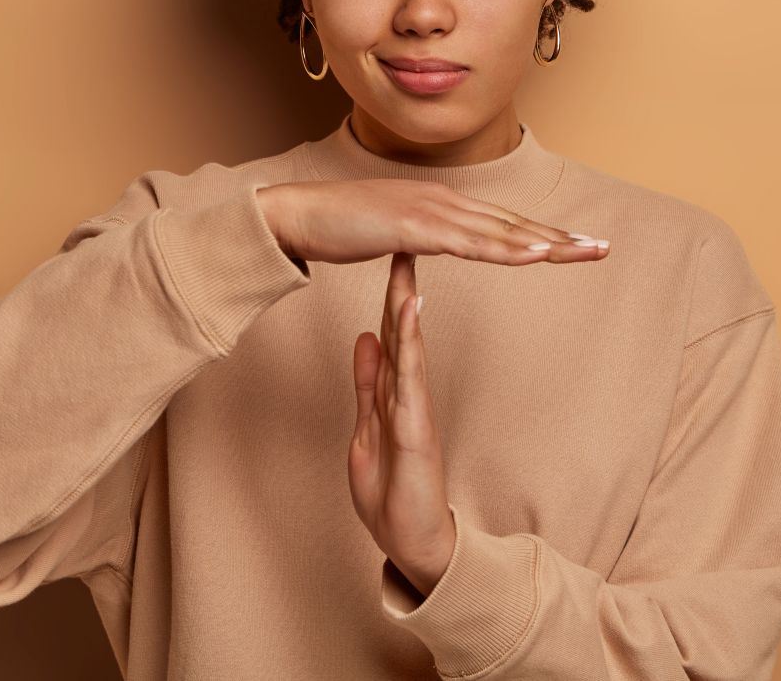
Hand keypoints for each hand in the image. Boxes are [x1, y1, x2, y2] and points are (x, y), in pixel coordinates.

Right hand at [257, 179, 609, 267]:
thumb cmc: (336, 225)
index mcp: (439, 203)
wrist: (296, 214)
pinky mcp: (415, 226)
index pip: (500, 222)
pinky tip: (536, 255)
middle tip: (603, 248)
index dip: (542, 233)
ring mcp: (431, 210)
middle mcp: (443, 200)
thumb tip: (427, 246)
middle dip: (560, 236)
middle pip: (513, 222)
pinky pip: (470, 242)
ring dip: (546, 242)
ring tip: (583, 252)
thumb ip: (415, 239)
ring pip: (500, 231)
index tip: (576, 244)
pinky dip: (507, 248)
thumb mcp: (388, 233)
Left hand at [348, 251, 454, 595]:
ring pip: (410, 346)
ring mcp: (416, 409)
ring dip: (407, 305)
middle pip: (404, 329)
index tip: (391, 252)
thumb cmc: (392, 492)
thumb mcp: (366, 427)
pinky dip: (409, 343)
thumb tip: (364, 337)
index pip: (393, 332)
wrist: (412, 541)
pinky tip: (408, 315)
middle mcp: (410, 393)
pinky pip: (411, 378)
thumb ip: (367, 383)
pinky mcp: (417, 428)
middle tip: (405, 238)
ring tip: (407, 265)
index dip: (390, 291)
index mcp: (396, 392)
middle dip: (402, 284)